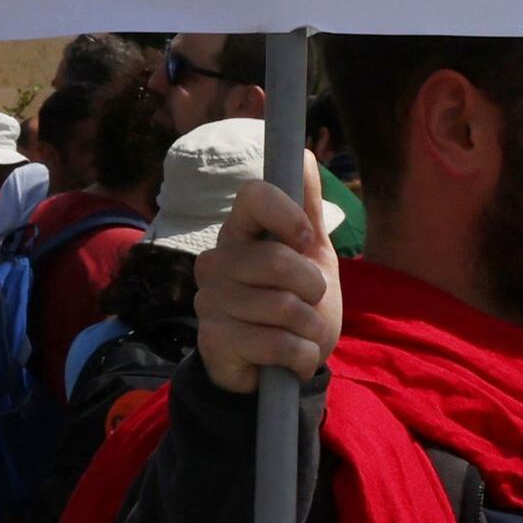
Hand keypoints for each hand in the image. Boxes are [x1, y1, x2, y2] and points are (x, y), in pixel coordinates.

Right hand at [194, 180, 339, 395]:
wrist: (280, 369)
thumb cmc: (296, 302)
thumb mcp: (311, 254)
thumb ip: (307, 208)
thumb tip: (304, 154)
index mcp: (239, 231)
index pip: (252, 196)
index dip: (286, 213)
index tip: (306, 237)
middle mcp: (216, 260)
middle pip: (277, 260)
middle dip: (313, 288)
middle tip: (311, 301)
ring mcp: (209, 300)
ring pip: (282, 307)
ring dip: (310, 328)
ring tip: (302, 334)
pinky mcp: (213, 340)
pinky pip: (276, 344)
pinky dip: (301, 356)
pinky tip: (293, 359)